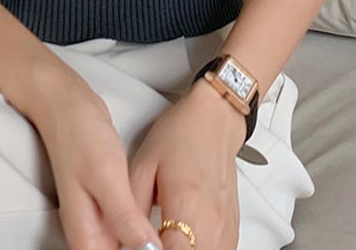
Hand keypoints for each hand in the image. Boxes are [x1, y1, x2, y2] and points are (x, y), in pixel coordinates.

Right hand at [26, 61, 164, 249]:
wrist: (68, 107)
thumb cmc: (82, 137)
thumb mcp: (107, 176)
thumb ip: (125, 219)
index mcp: (87, 238)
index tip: (176, 245)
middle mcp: (93, 238)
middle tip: (183, 238)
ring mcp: (102, 224)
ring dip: (153, 245)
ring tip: (181, 234)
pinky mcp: (111, 210)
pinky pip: (132, 234)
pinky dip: (149, 234)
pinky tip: (169, 227)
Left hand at [128, 76, 246, 248]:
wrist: (214, 120)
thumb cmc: (181, 135)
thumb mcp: (143, 164)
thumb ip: (132, 208)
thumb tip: (124, 238)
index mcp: (186, 203)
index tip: (141, 246)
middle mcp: (210, 220)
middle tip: (148, 243)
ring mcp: (225, 228)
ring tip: (166, 239)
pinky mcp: (231, 230)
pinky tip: (184, 242)